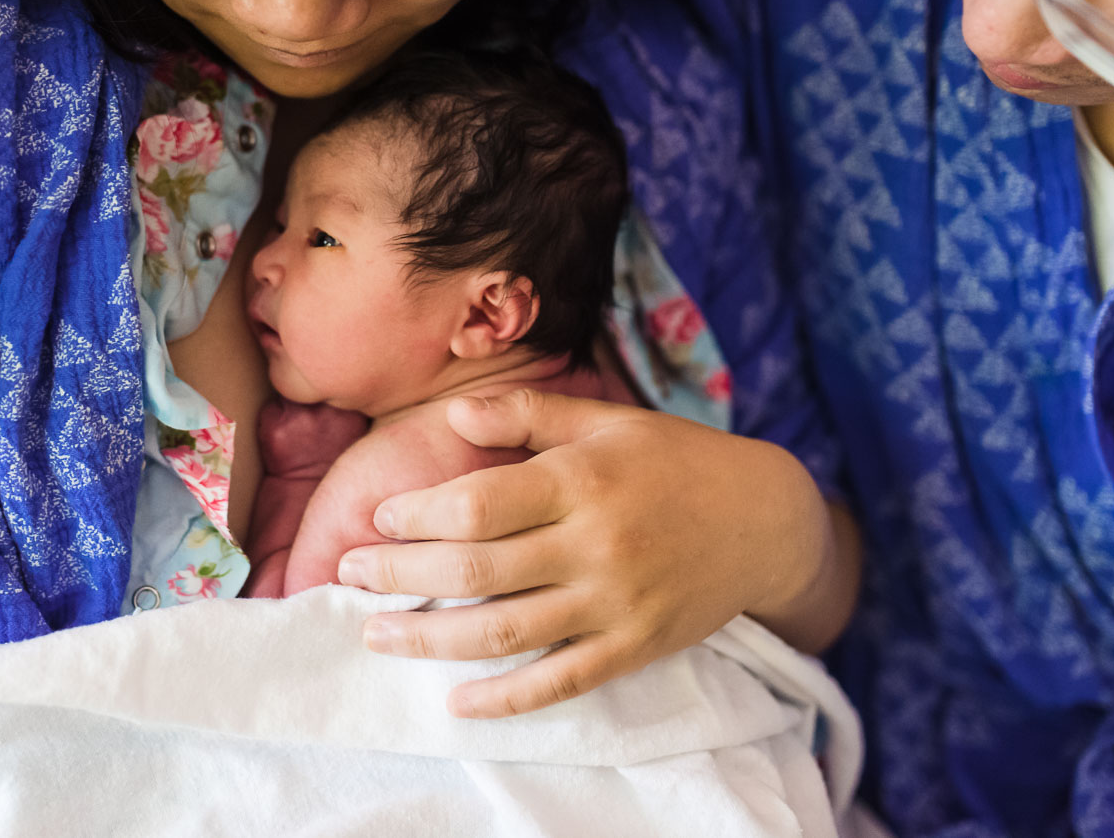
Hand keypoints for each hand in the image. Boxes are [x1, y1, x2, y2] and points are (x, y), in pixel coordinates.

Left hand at [335, 390, 854, 718]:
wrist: (765, 520)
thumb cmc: (674, 459)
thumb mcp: (606, 419)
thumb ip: (526, 415)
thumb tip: (451, 412)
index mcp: (582, 480)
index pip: (479, 505)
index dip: (417, 516)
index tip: (378, 520)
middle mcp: (595, 545)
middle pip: (476, 572)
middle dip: (400, 576)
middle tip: (347, 575)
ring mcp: (614, 603)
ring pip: (505, 634)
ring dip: (429, 641)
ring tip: (375, 635)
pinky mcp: (633, 647)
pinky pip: (559, 682)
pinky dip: (505, 699)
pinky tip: (457, 701)